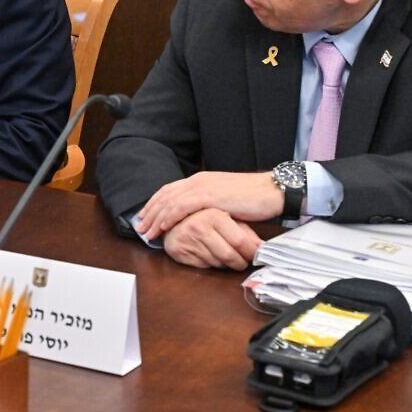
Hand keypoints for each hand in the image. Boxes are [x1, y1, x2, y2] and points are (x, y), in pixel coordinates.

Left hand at [137, 171, 281, 239]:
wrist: (272, 190)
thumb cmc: (253, 198)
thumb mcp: (225, 199)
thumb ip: (209, 204)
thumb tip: (198, 217)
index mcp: (201, 180)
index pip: (170, 190)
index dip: (155, 203)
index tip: (146, 216)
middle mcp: (198, 180)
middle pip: (165, 195)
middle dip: (150, 212)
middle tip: (139, 227)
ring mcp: (203, 187)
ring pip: (170, 201)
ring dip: (155, 217)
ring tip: (146, 231)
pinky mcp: (209, 195)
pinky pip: (182, 206)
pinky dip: (169, 216)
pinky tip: (162, 227)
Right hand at [163, 208, 262, 269]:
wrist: (172, 216)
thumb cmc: (203, 216)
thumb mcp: (227, 218)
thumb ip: (245, 232)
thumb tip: (262, 247)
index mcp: (214, 215)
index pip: (240, 242)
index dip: (251, 252)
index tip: (256, 255)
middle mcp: (199, 226)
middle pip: (230, 256)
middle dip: (240, 262)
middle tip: (243, 260)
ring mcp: (188, 239)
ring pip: (217, 263)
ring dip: (225, 264)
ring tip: (224, 254)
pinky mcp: (178, 251)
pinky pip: (203, 266)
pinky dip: (210, 263)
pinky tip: (209, 254)